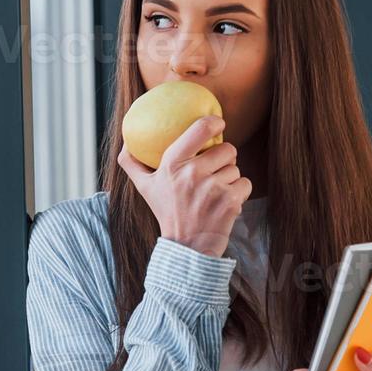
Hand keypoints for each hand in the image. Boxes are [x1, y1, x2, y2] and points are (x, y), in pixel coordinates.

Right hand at [116, 115, 251, 258]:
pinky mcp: (230, 201)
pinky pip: (245, 183)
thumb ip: (131, 163)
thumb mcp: (144, 188)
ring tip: (214, 193)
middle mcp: (192, 173)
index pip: (200, 130)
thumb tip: (126, 140)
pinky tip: (225, 202)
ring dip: (229, 178)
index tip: (218, 124)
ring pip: (236, 168)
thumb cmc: (166, 213)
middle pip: (227, 149)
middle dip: (225, 158)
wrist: (187, 247)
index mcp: (172, 164)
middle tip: (214, 171)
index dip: (214, 122)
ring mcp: (212, 187)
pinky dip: (239, 192)